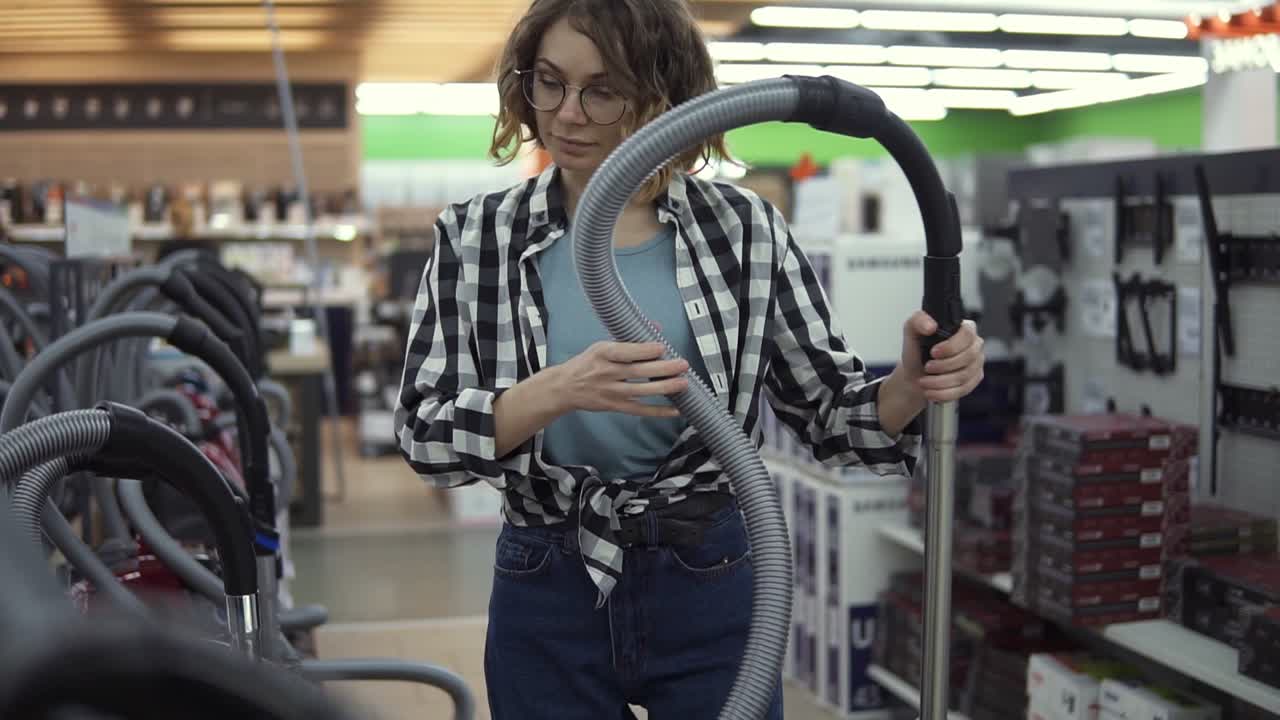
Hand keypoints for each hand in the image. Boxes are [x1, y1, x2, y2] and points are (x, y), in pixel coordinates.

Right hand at [550, 341, 689, 417]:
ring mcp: (611, 392)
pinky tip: (674, 409)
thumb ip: (629, 338)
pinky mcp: (615, 406)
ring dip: (664, 388)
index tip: (661, 347)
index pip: (625, 352)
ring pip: (641, 391)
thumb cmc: (586, 364)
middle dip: (663, 368)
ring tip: (683, 383)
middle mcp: (606, 373)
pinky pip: (640, 410)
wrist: (565, 387)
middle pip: (638, 372)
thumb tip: (655, 327)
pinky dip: (658, 411)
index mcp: (602, 354)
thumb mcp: (602, 345)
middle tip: (682, 364)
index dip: (644, 351)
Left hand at [899, 312, 984, 402]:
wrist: (915, 374)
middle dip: (943, 366)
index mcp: (964, 329)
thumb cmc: (917, 351)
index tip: (933, 352)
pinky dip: (943, 393)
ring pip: (964, 376)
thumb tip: (931, 326)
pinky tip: (930, 391)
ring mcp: (976, 364)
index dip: (951, 346)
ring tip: (924, 382)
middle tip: (927, 367)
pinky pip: (963, 389)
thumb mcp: (911, 331)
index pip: (967, 334)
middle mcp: (974, 345)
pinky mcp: (973, 381)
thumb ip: (918, 320)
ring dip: (940, 382)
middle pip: (968, 357)